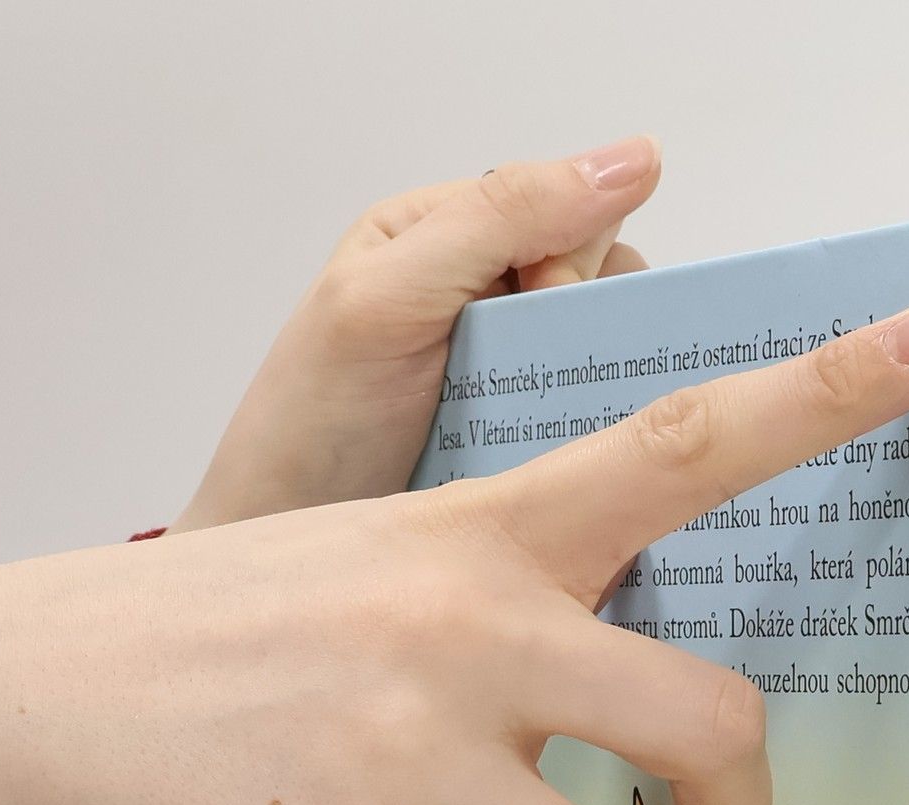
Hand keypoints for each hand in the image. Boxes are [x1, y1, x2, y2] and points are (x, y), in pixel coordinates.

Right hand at [0, 295, 908, 804]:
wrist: (7, 706)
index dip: (834, 386)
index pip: (685, 442)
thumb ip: (493, 617)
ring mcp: (412, 755)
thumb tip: (609, 727)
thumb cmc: (193, 642)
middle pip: (711, 724)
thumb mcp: (361, 570)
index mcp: (481, 533)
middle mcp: (467, 629)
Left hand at [169, 138, 659, 531]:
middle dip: (591, 331)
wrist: (272, 543)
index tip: (541, 306)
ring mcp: (514, 380)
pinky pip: (597, 433)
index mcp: (449, 237)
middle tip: (537, 381)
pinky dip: (603, 448)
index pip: (572, 213)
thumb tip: (636, 157)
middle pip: (603, 289)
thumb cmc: (313, 423)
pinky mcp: (530, 451)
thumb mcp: (392, 296)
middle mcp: (489, 302)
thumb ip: (503, 218)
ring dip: (603, 395)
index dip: (576, 258)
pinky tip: (586, 470)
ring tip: (558, 436)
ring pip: (609, 364)